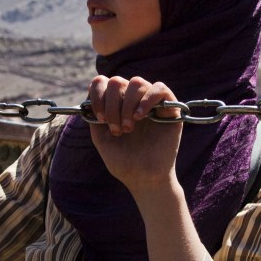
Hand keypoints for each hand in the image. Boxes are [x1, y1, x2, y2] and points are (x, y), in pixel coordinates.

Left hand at [85, 75, 182, 195]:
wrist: (144, 179)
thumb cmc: (124, 163)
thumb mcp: (101, 139)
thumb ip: (94, 118)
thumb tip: (90, 99)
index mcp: (116, 105)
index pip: (103, 82)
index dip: (97, 95)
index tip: (100, 118)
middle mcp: (133, 101)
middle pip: (117, 81)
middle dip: (112, 105)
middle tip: (117, 129)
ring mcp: (152, 103)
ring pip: (137, 82)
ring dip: (127, 105)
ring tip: (128, 127)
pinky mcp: (171, 108)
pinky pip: (160, 88)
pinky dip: (148, 99)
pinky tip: (140, 116)